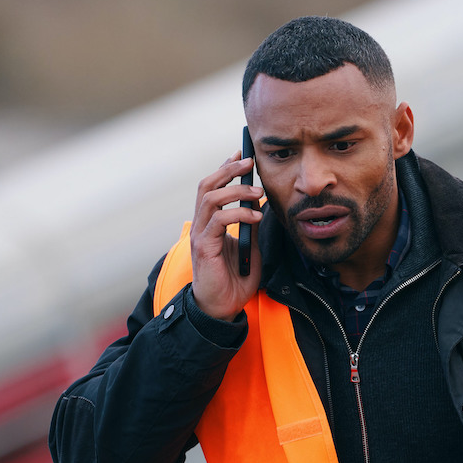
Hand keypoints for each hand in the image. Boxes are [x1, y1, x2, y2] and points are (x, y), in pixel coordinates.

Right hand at [190, 152, 263, 319]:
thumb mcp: (250, 246)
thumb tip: (262, 203)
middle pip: (207, 185)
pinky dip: (239, 213)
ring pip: (210, 197)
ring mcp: (200, 234)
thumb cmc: (235, 280)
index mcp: (210, 222)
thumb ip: (252, 225)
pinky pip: (219, 220)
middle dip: (228, 169)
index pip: (213, 186)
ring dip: (236, 189)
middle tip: (249, 161)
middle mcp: (201, 224)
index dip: (225, 167)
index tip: (242, 153)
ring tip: (258, 192)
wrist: (223, 308)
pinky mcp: (203, 246)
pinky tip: (256, 216)